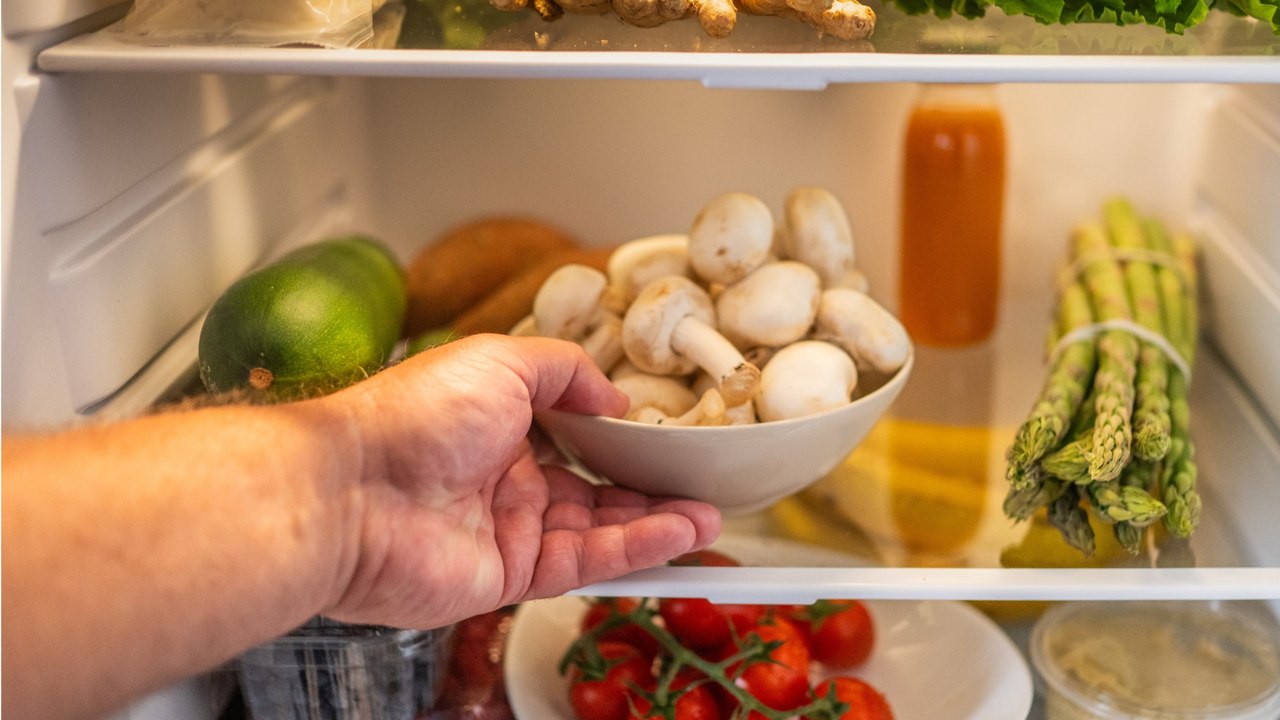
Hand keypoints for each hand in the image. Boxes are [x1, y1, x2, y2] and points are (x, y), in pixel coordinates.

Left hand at [320, 334, 721, 628]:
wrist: (352, 492)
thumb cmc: (413, 416)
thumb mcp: (500, 360)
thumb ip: (566, 372)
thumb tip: (614, 399)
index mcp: (497, 422)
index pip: (572, 433)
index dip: (619, 437)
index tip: (667, 436)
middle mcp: (504, 477)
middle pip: (593, 487)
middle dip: (649, 487)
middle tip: (703, 483)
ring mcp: (507, 530)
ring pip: (597, 529)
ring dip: (656, 521)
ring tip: (710, 515)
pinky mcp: (508, 577)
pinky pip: (584, 563)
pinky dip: (634, 549)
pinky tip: (678, 532)